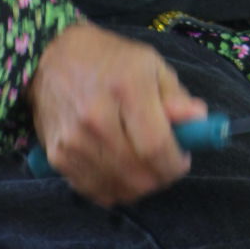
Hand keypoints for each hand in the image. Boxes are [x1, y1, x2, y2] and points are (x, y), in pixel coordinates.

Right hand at [27, 23, 206, 206]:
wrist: (50, 56)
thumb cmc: (109, 58)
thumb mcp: (150, 64)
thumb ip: (176, 96)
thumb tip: (199, 120)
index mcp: (127, 88)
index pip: (156, 147)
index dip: (175, 163)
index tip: (182, 159)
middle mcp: (96, 117)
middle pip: (139, 175)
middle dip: (161, 177)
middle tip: (165, 163)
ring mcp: (74, 141)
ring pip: (118, 189)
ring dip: (139, 186)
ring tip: (142, 164)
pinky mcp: (57, 157)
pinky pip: (95, 192)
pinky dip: (114, 189)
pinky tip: (119, 169)